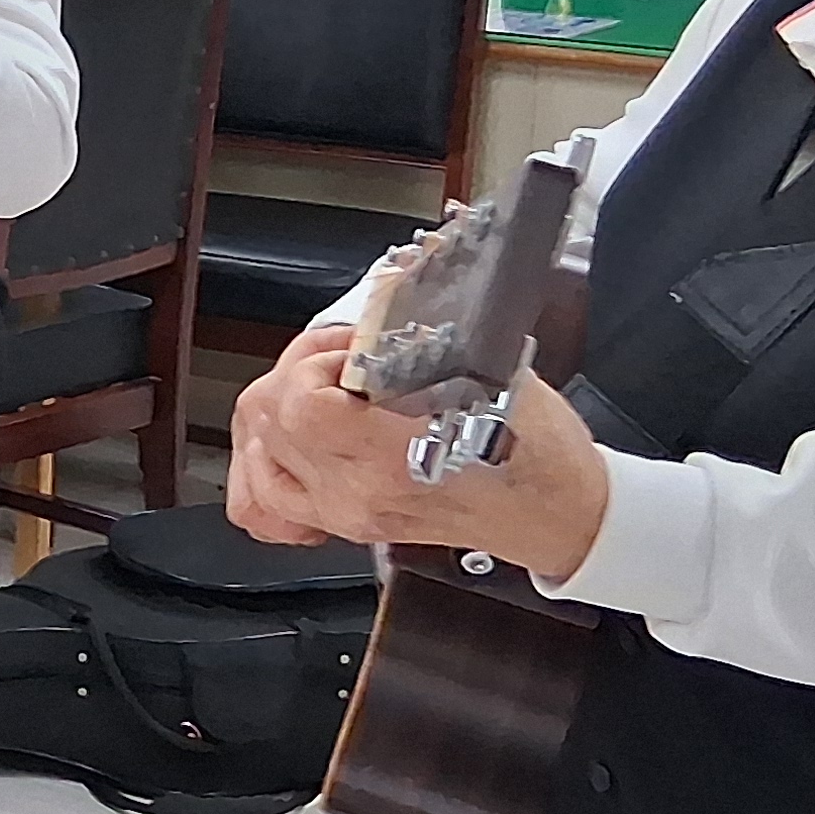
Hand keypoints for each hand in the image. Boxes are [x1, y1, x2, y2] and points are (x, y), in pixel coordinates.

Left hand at [229, 325, 613, 582]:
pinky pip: (265, 501)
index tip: (350, 349)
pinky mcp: (343, 523)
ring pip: (258, 452)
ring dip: (278, 410)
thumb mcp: (492, 373)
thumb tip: (385, 291)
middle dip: (296, 372)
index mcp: (393, 457)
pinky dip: (267, 464)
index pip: (300, 403)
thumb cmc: (538, 453)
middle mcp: (357, 493)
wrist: (556, 514)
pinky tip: (295, 442)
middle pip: (268, 418)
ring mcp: (344, 514)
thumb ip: (423, 338)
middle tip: (340, 360)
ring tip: (321, 394)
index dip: (314, 360)